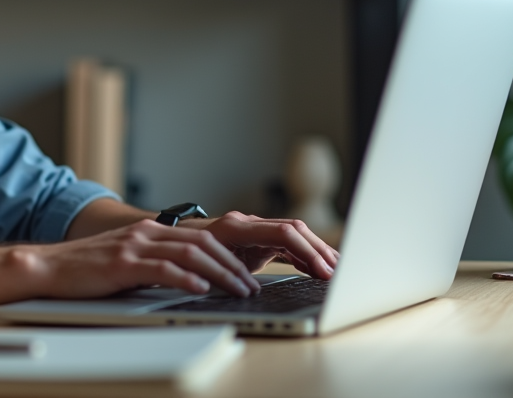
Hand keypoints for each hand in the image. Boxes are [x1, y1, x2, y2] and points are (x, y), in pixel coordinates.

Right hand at [25, 219, 261, 298]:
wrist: (49, 266)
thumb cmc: (87, 267)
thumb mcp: (127, 258)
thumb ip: (154, 261)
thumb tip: (187, 278)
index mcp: (149, 230)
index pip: (200, 238)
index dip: (228, 255)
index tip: (245, 273)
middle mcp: (145, 233)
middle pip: (202, 243)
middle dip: (232, 265)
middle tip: (250, 285)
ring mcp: (134, 246)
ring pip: (189, 254)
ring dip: (219, 273)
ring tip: (237, 289)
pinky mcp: (123, 263)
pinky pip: (162, 269)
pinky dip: (186, 278)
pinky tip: (201, 288)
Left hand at [191, 211, 338, 278]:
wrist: (174, 240)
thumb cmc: (186, 254)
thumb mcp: (204, 265)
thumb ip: (225, 273)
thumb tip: (247, 291)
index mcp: (236, 227)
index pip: (282, 232)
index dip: (306, 251)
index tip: (323, 270)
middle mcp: (248, 223)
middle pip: (294, 229)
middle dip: (319, 250)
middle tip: (338, 272)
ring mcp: (254, 228)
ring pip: (294, 234)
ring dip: (315, 251)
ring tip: (335, 271)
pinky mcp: (256, 238)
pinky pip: (286, 243)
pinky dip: (304, 255)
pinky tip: (317, 268)